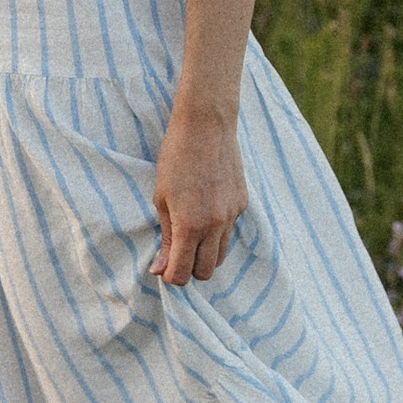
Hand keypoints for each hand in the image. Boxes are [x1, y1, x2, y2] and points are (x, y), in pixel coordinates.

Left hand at [150, 102, 246, 284]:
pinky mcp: (243, 203)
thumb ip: (165, 237)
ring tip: (191, 237)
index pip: (182, 273)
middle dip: (189, 270)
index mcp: (190, 225)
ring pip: (221, 255)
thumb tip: (159, 268)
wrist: (206, 126)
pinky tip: (206, 213)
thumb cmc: (176, 158)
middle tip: (176, 254)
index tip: (162, 267)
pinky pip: (230, 231)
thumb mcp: (161, 198)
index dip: (170, 276)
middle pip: (205, 272)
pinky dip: (217, 233)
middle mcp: (216, 225)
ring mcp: (233, 215)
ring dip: (205, 255)